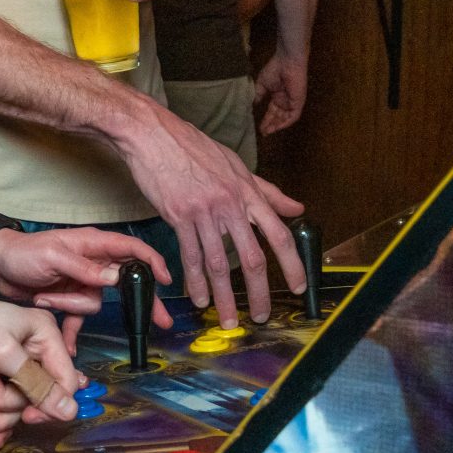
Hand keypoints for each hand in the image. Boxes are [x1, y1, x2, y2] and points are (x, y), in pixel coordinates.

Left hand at [0, 226, 171, 328]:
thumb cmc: (22, 252)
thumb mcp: (54, 257)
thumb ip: (85, 268)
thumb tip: (115, 278)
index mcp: (92, 244)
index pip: (131, 249)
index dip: (151, 262)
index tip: (166, 280)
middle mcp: (91, 262)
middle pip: (125, 282)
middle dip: (140, 301)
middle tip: (160, 321)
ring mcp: (81, 281)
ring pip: (94, 304)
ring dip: (71, 307)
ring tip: (45, 297)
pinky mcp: (69, 298)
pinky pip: (79, 319)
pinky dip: (72, 330)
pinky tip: (68, 344)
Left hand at [0, 292, 81, 442]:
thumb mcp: (1, 353)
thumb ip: (37, 383)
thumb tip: (71, 410)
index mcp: (43, 334)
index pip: (66, 381)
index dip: (50, 402)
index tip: (28, 413)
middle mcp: (31, 352)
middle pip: (40, 399)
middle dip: (12, 402)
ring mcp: (9, 369)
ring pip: (19, 409)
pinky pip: (3, 413)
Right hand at [113, 105, 304, 327]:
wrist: (152, 134)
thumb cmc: (192, 146)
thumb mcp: (236, 164)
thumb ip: (266, 191)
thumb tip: (296, 207)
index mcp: (247, 191)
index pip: (278, 234)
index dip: (292, 264)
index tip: (299, 286)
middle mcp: (230, 204)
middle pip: (252, 257)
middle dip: (259, 293)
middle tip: (262, 316)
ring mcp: (204, 211)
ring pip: (219, 264)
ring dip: (224, 296)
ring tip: (229, 319)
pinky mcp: (179, 216)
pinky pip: (190, 256)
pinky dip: (195, 281)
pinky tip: (198, 297)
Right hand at [254, 54, 307, 134]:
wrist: (287, 62)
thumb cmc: (275, 69)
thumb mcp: (262, 84)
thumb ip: (258, 95)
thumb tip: (253, 104)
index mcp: (277, 96)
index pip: (272, 111)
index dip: (266, 119)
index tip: (259, 127)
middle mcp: (285, 101)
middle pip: (278, 117)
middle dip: (270, 125)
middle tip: (263, 132)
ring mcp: (292, 102)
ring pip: (285, 118)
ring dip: (277, 126)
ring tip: (267, 131)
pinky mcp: (298, 102)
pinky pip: (293, 116)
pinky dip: (285, 123)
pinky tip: (277, 127)